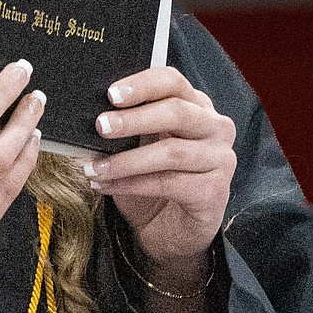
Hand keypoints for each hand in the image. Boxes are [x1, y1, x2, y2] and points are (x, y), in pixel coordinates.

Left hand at [84, 67, 235, 278]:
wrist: (171, 231)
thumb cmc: (154, 182)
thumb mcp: (138, 147)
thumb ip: (126, 128)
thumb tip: (91, 119)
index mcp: (196, 106)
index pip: (173, 81)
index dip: (142, 85)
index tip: (111, 94)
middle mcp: (216, 127)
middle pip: (177, 112)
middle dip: (134, 119)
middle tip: (101, 127)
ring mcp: (221, 159)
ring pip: (171, 152)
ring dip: (126, 160)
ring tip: (94, 167)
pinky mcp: (216, 191)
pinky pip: (169, 184)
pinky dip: (132, 185)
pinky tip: (106, 186)